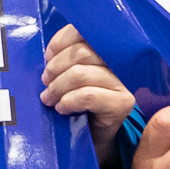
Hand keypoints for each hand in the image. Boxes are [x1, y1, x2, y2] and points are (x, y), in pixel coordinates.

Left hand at [42, 25, 132, 163]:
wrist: (94, 137)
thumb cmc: (79, 102)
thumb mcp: (70, 75)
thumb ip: (65, 57)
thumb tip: (49, 53)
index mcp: (107, 48)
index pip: (84, 31)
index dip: (60, 42)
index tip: (48, 57)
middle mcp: (120, 61)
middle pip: (80, 52)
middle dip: (55, 68)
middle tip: (45, 83)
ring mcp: (124, 83)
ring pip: (80, 74)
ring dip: (57, 87)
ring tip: (49, 98)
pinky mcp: (123, 103)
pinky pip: (87, 96)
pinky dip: (68, 101)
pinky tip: (62, 108)